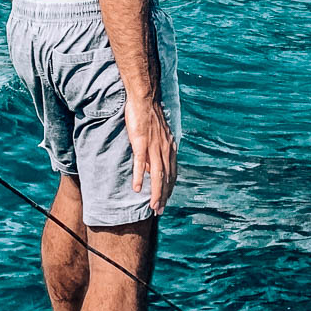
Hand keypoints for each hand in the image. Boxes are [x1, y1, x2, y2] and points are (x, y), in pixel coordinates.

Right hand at [125, 95, 177, 214]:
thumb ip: (157, 151)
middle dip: (164, 196)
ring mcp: (154, 147)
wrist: (145, 99)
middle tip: (160, 211)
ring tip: (153, 207)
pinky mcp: (141, 142)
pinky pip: (141, 163)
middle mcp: (165, 149)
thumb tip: (152, 167)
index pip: (172, 173)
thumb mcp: (158, 136)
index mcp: (169, 148)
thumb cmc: (149, 116)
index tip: (166, 201)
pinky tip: (137, 189)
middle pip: (166, 178)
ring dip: (156, 193)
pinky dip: (140, 177)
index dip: (169, 189)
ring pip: (157, 175)